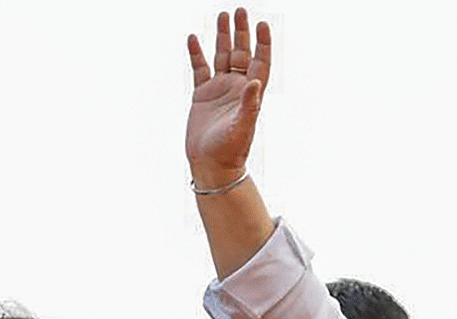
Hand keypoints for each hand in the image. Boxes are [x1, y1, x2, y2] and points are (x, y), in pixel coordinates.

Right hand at [186, 8, 271, 187]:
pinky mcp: (201, 95)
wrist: (212, 165)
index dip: (262, 44)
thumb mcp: (243, 127)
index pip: (260, 63)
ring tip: (223, 15)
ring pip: (222, 57)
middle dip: (241, 33)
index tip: (262, 24)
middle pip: (241, 53)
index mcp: (251, 94)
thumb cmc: (231, 151)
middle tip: (241, 10)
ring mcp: (219, 90)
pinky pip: (200, 68)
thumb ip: (250, 105)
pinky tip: (194, 38)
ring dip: (222, 37)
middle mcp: (237, 89)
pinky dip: (197, 53)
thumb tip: (255, 82)